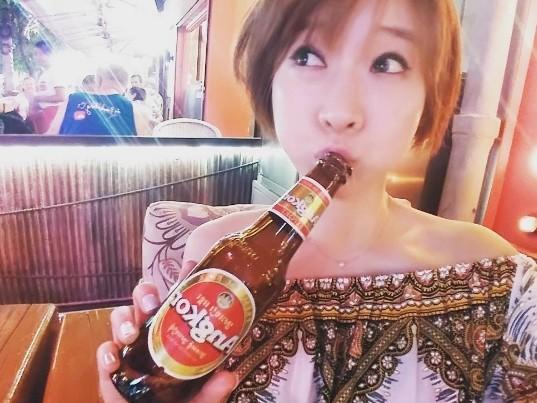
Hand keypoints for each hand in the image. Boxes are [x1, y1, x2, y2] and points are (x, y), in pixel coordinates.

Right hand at [97, 270, 237, 401]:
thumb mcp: (201, 398)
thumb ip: (213, 390)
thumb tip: (229, 376)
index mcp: (176, 331)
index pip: (179, 298)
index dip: (183, 278)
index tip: (191, 265)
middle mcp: (152, 333)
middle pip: (144, 299)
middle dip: (145, 293)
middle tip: (152, 304)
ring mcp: (130, 348)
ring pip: (121, 317)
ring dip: (124, 320)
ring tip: (131, 334)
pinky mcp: (111, 368)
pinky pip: (104, 352)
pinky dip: (106, 353)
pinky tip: (114, 360)